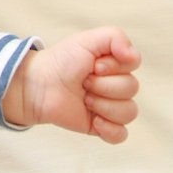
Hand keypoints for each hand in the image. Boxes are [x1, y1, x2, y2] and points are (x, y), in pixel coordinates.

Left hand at [3, 28, 141, 143]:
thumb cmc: (61, 61)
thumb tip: (134, 57)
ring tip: (84, 99)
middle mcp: (116, 85)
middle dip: (103, 85)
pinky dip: (110, 129)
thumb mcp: (87, 40)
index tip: (93, 65)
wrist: (38, 85)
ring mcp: (110, 107)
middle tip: (83, 82)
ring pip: (129, 112)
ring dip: (103, 105)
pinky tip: (94, 121)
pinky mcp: (102, 126)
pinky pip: (121, 135)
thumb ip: (115, 37)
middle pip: (131, 88)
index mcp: (115, 64)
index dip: (114, 66)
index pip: (133, 64)